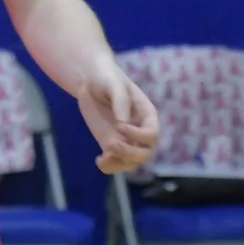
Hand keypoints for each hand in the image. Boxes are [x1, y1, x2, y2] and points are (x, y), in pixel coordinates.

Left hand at [75, 58, 159, 174]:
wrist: (91, 81)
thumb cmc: (106, 78)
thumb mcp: (113, 84)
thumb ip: (120, 100)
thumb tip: (123, 121)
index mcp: (146, 115)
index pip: (152, 134)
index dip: (139, 135)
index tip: (119, 125)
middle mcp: (139, 130)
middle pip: (145, 152)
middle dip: (130, 154)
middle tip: (111, 145)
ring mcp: (125, 139)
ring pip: (131, 162)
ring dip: (119, 164)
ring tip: (103, 159)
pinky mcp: (110, 143)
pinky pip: (115, 162)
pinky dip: (109, 166)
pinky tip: (99, 160)